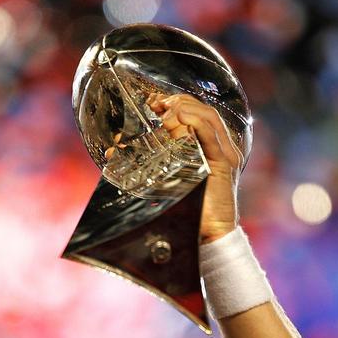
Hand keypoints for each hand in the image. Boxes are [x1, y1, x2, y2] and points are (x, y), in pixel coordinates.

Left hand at [147, 93, 241, 242]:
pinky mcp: (224, 164)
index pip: (197, 114)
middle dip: (178, 101)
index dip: (177, 103)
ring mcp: (224, 154)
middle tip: (156, 103)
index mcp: (209, 148)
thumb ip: (148, 163)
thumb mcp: (163, 180)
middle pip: (203, 110)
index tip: (155, 102)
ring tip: (164, 110)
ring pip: (208, 117)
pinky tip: (178, 118)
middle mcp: (220, 147)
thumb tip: (113, 151)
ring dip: (185, 108)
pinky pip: (211, 134)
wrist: (208, 236)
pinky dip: (195, 121)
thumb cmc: (188, 212)